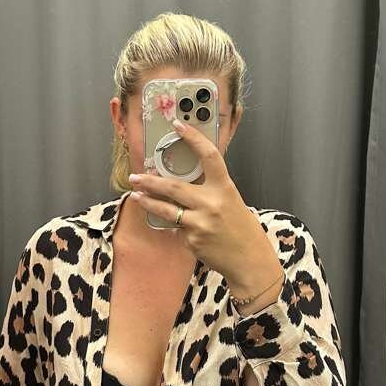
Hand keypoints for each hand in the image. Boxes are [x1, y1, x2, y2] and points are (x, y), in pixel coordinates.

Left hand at [129, 118, 283, 298]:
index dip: (193, 138)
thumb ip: (210, 191)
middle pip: (173, 186)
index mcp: (224, 188)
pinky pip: (178, 230)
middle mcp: (211, 203)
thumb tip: (184, 183)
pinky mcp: (192, 240)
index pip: (208, 156)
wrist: (248, 260)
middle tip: (136, 176)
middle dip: (150, 181)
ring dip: (148, 202)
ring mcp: (200, 223)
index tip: (178, 126)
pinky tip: (187, 233)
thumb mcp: (231, 202)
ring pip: (166, 210)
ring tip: (136, 196)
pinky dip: (178, 229)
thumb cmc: (241, 230)